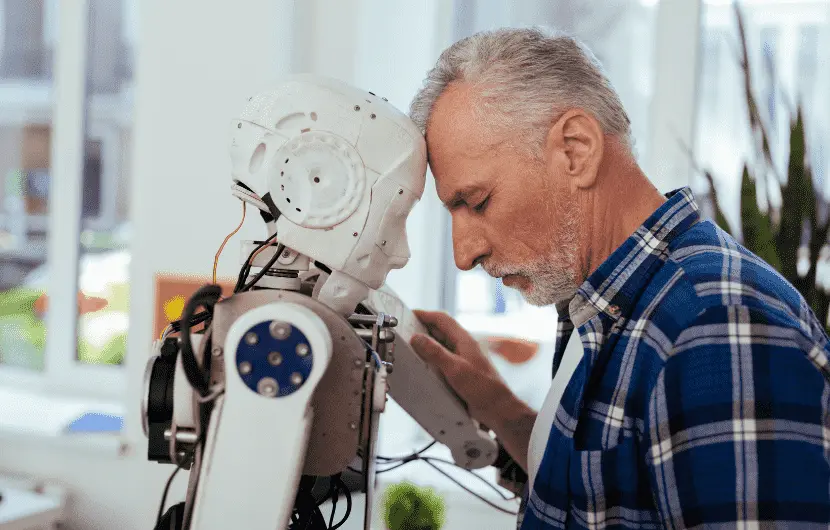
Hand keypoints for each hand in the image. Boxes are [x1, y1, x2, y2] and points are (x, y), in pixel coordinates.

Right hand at [409, 310, 510, 427]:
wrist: (498, 408)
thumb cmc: (483, 388)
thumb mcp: (455, 369)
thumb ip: (435, 353)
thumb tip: (417, 338)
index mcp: (464, 340)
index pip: (443, 320)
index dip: (426, 315)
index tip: (410, 314)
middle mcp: (463, 347)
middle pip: (440, 331)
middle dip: (423, 329)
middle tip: (405, 331)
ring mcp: (462, 359)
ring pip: (441, 346)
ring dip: (427, 345)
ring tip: (410, 348)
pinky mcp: (460, 372)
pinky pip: (443, 360)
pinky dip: (431, 360)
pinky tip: (423, 367)